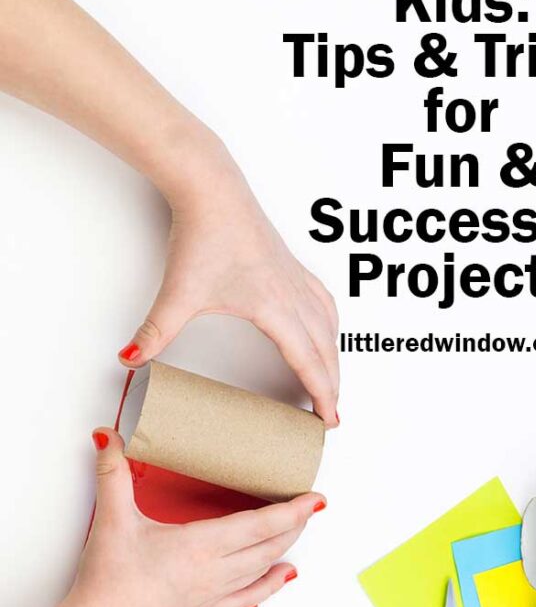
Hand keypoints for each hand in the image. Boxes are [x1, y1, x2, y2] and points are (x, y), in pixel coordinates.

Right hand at [66, 427, 324, 606]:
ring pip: (262, 568)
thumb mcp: (112, 519)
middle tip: (310, 505)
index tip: (315, 499)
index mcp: (200, 546)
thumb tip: (108, 436)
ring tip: (300, 528)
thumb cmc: (107, 582)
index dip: (293, 511)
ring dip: (285, 547)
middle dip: (295, 525)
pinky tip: (285, 575)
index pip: (260, 525)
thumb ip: (113, 473)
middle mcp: (214, 571)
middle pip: (269, 545)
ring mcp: (212, 594)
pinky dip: (271, 585)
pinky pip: (247, 598)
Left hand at [118, 144, 339, 427]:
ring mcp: (294, 277)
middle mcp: (292, 294)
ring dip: (333, 355)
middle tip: (332, 413)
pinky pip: (322, 301)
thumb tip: (131, 361)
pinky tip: (324, 327)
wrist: (210, 188)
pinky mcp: (289, 264)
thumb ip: (156, 331)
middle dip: (331, 383)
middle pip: (325, 348)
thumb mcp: (178, 292)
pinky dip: (329, 323)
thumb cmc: (203, 234)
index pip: (306, 360)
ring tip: (332, 378)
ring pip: (328, 325)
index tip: (330, 418)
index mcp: (274, 307)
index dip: (321, 393)